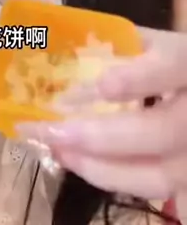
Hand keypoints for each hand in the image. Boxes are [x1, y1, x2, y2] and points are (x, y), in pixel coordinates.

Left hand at [17, 27, 186, 200]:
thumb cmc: (179, 63)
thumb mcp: (160, 42)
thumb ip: (123, 43)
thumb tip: (70, 47)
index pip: (172, 67)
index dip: (139, 79)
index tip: (104, 85)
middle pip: (163, 132)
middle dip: (103, 136)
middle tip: (54, 130)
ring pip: (160, 174)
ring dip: (102, 167)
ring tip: (59, 151)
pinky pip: (154, 187)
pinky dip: (114, 177)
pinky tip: (80, 162)